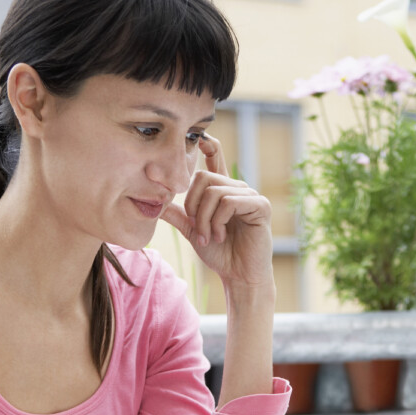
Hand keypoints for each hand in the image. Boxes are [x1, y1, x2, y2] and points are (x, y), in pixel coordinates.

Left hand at [160, 135, 274, 291]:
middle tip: (197, 230)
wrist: (239, 275)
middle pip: (204, 178)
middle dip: (193, 207)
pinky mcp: (260, 206)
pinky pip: (229, 202)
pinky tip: (221, 236)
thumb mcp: (193, 231)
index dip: (208, 144)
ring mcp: (251, 195)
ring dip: (205, 219)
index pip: (216, 158)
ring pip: (215, 192)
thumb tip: (155, 202)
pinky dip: (218, 221)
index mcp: (223, 190)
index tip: (200, 138)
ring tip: (209, 237)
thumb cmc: (220, 253)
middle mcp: (237, 188)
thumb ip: (178, 214)